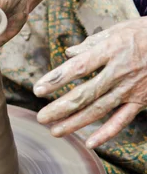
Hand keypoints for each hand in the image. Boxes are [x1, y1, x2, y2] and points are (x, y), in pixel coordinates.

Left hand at [33, 18, 146, 148]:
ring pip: (98, 110)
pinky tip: (90, 143)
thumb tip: (69, 53)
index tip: (37, 89)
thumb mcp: (118, 30)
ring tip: (55, 131)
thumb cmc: (144, 33)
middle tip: (41, 118)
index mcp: (110, 50)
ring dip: (75, 123)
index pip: (77, 68)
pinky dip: (107, 133)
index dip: (56, 80)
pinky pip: (122, 120)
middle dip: (60, 108)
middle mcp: (118, 71)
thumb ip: (91, 44)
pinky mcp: (141, 101)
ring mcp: (130, 88)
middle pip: (84, 94)